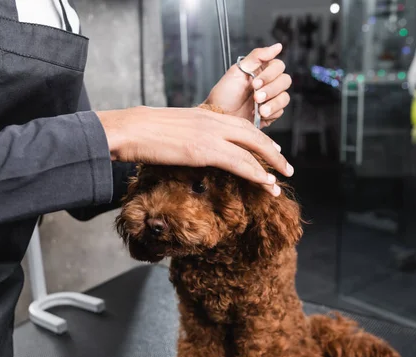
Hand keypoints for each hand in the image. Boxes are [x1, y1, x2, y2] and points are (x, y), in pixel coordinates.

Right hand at [96, 106, 293, 195]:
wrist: (129, 129)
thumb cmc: (144, 132)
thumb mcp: (174, 129)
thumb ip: (191, 136)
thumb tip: (195, 150)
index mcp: (206, 114)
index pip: (241, 125)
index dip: (260, 139)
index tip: (272, 150)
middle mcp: (212, 121)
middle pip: (253, 135)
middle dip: (272, 153)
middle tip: (285, 167)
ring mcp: (210, 135)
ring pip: (250, 150)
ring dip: (269, 168)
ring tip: (279, 182)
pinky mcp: (203, 150)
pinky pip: (238, 162)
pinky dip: (255, 174)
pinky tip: (265, 183)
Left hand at [204, 43, 290, 128]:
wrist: (220, 116)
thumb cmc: (224, 95)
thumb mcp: (237, 71)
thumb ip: (257, 56)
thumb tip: (276, 47)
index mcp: (260, 71)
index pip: (278, 66)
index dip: (269, 75)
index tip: (255, 83)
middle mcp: (267, 84)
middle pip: (285, 81)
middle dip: (270, 90)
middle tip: (256, 97)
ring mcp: (270, 99)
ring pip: (285, 97)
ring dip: (272, 103)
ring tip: (259, 109)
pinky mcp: (270, 113)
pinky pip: (280, 111)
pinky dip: (270, 113)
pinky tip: (258, 114)